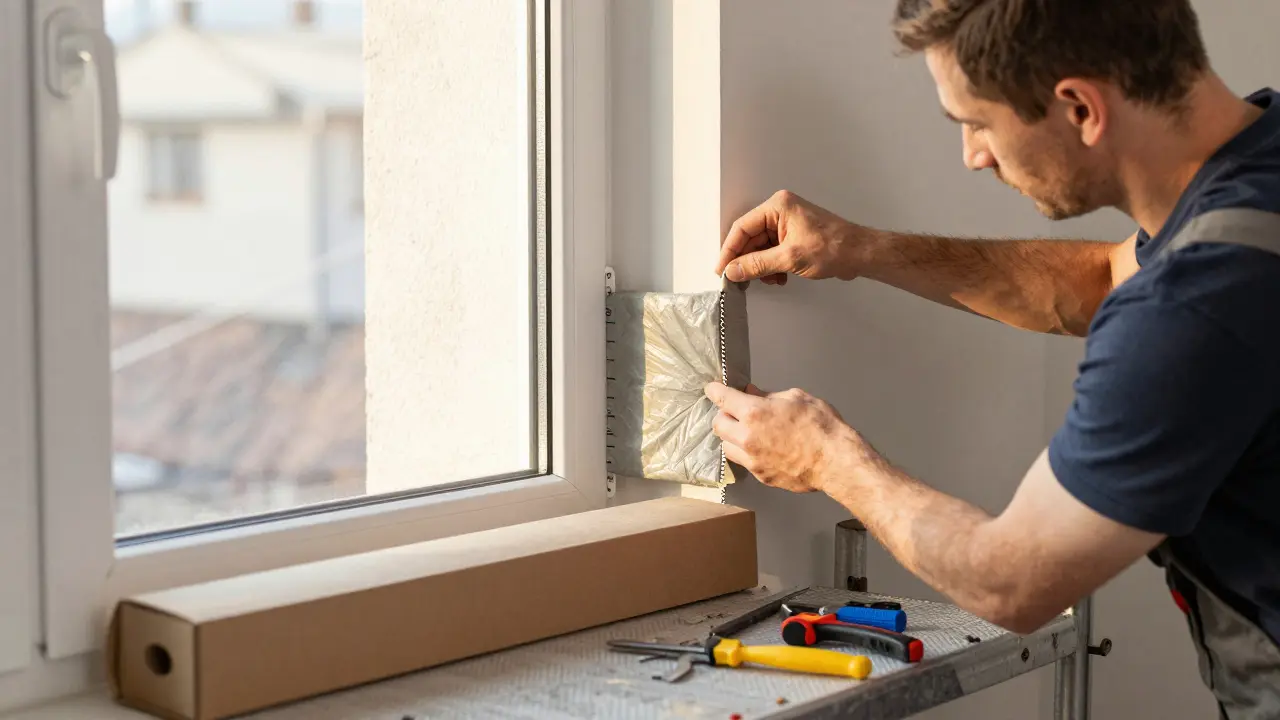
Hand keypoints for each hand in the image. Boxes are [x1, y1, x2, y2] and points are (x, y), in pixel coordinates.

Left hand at [704, 381, 859, 493]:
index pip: (722, 399)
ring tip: (748, 432)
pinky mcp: (761, 476)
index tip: (713, 389)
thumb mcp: (797, 398)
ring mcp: (753, 460)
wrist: (836, 461)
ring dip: (732, 437)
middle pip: (718, 424)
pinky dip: (747, 453)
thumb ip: (769, 395)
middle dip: (723, 415)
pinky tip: (762, 448)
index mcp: (754, 413)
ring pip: (726, 446)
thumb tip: (753, 392)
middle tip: (736, 411)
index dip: (714, 391)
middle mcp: (747, 437)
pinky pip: (744, 462)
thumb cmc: (822, 427)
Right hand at [717, 190, 871, 285]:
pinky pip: (773, 252)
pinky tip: (779, 278)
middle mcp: (780, 212)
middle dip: (747, 261)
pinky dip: (772, 267)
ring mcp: (788, 224)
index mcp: (778, 206)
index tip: (722, 270)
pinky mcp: (794, 237)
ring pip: (761, 248)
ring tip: (769, 280)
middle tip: (740, 281)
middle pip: (751, 239)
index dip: (730, 250)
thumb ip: (757, 265)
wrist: (860, 254)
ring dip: (761, 267)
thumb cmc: (834, 247)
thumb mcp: (789, 258)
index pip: (742, 228)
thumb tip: (733, 271)